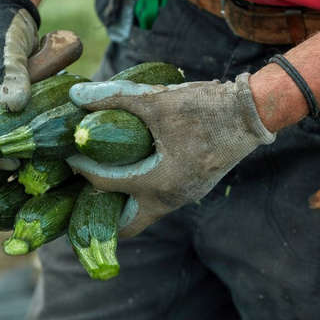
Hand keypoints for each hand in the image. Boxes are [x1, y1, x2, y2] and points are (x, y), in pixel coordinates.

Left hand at [66, 73, 275, 236]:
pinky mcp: (192, 189)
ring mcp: (184, 197)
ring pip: (143, 214)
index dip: (82, 170)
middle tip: (81, 193)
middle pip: (127, 225)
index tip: (68, 158)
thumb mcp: (155, 100)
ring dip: (121, 205)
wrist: (251, 113)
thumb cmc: (204, 108)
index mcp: (159, 183)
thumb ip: (114, 97)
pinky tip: (129, 173)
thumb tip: (76, 94)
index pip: (107, 184)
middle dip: (102, 214)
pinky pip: (157, 202)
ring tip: (100, 182)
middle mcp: (171, 199)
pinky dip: (138, 195)